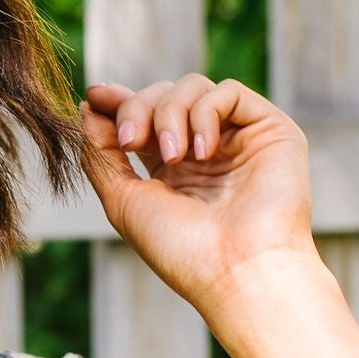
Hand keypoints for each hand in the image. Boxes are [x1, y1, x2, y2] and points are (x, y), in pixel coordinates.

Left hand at [81, 75, 319, 330]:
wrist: (236, 269)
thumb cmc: (181, 249)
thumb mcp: (123, 200)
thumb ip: (101, 153)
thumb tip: (88, 107)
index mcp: (173, 170)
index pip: (144, 118)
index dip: (118, 101)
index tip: (95, 95)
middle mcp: (206, 151)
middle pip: (163, 95)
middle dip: (137, 109)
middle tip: (131, 142)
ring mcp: (238, 139)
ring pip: (193, 87)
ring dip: (170, 114)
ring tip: (175, 156)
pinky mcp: (270, 130)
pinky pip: (229, 92)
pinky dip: (205, 113)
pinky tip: (204, 152)